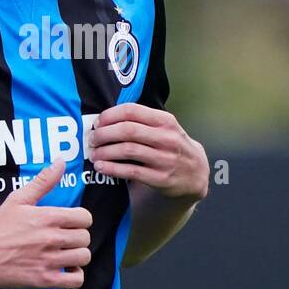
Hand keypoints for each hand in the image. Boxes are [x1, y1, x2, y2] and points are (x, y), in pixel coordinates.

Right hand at [0, 159, 93, 288]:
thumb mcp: (18, 199)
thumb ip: (43, 181)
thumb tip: (61, 161)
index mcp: (47, 217)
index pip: (85, 218)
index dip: (80, 220)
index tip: (70, 224)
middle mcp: (51, 238)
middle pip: (85, 238)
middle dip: (77, 238)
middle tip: (64, 240)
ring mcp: (48, 260)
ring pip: (83, 257)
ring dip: (77, 257)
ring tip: (65, 255)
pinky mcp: (44, 280)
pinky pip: (76, 280)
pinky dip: (74, 276)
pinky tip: (64, 270)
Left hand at [86, 103, 208, 200]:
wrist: (196, 174)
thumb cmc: (174, 147)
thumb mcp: (166, 129)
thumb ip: (142, 122)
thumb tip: (105, 119)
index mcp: (165, 121)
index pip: (132, 110)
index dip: (110, 115)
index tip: (97, 122)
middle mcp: (167, 138)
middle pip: (127, 130)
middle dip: (104, 134)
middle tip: (92, 139)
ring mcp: (165, 159)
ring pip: (127, 150)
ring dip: (105, 152)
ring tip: (94, 154)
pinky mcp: (161, 178)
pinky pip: (131, 171)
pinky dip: (112, 168)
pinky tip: (101, 167)